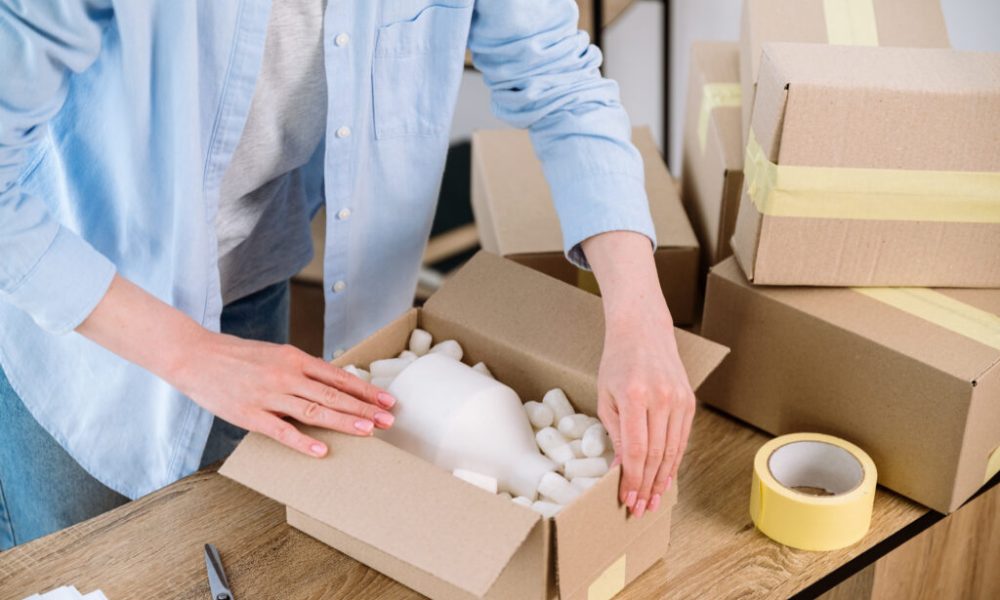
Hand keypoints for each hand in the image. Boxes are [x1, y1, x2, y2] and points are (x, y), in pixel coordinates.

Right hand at [170, 331, 396, 456]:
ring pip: (314, 411)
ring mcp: (268, 395)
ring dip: (344, 422)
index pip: (337, 377)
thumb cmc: (237, 356)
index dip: (364, 390)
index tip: (386, 401)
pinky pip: (281, 431)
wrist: (195, 356)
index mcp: (294, 358)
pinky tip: (322, 450)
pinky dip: (303, 441)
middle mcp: (285, 375)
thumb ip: (301, 369)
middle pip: (332, 395)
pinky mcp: (250, 414)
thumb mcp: (275, 354)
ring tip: (367, 432)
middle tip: (388, 421)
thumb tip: (331, 384)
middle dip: (363, 408)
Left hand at [580, 230, 694, 517]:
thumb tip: (623, 468)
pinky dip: (674, 460)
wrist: (643, 330)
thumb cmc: (617, 362)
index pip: (637, 450)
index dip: (633, 479)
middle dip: (648, 486)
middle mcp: (661, 399)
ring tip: (653, 499)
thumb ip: (615, 433)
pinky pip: (682, 438)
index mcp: (635, 397)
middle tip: (640, 507)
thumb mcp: (605, 396)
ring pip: (673, 451)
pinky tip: (666, 476)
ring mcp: (679, 400)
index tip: (627, 499)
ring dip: (663, 479)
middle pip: (657, 455)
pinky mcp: (689, 401)